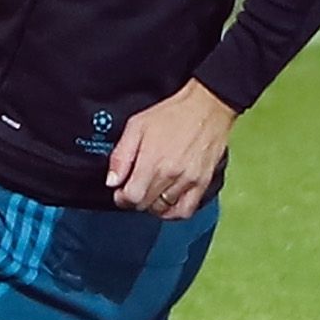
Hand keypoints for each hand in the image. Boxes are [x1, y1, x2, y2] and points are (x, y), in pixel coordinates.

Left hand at [105, 79, 235, 219]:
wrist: (206, 107)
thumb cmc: (173, 114)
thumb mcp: (136, 126)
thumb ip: (121, 156)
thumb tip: (112, 180)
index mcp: (152, 162)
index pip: (131, 197)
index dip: (121, 197)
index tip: (120, 191)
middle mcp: (170, 175)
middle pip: (145, 205)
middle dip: (135, 199)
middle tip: (134, 188)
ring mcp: (188, 181)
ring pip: (163, 209)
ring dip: (152, 204)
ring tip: (150, 192)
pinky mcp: (202, 183)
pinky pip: (186, 210)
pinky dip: (173, 212)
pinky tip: (167, 203)